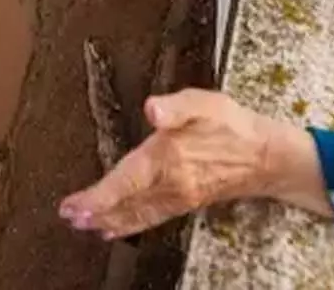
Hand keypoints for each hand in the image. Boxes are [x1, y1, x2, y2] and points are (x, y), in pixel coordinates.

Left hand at [58, 89, 305, 240]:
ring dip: (108, 220)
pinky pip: (151, 218)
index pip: (126, 180)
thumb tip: (152, 108)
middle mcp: (170, 183)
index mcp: (168, 157)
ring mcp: (177, 197)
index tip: (73, 206)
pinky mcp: (184, 203)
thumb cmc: (231, 123)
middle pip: (125, 202)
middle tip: (68, 218)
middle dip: (95, 212)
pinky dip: (129, 225)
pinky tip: (113, 230)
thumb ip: (176, 106)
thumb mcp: (205, 103)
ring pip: (136, 214)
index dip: (98, 196)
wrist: (265, 155)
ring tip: (83, 226)